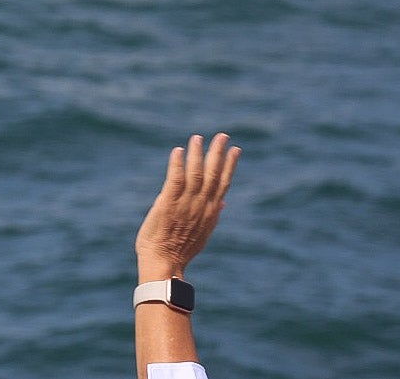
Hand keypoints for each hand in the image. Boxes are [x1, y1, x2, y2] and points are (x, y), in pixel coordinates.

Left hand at [136, 133, 239, 278]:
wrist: (164, 264)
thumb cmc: (180, 249)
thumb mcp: (203, 233)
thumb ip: (213, 214)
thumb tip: (223, 202)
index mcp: (211, 212)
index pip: (224, 183)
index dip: (230, 165)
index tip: (236, 150)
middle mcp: (201, 205)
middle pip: (213, 174)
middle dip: (218, 153)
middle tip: (223, 136)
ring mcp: (186, 204)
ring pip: (195, 173)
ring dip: (198, 154)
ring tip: (198, 138)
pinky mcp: (168, 203)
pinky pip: (175, 179)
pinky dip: (178, 164)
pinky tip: (179, 151)